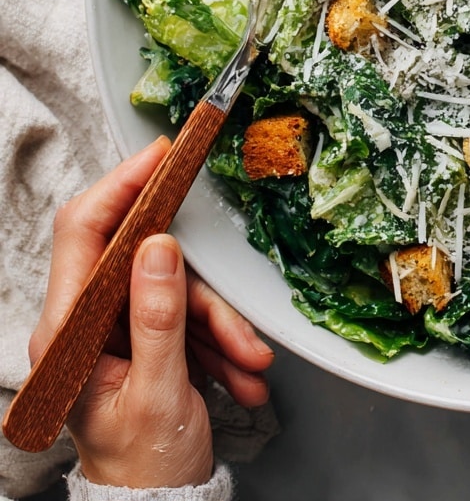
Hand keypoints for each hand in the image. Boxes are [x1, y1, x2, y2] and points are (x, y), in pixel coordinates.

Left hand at [28, 137, 274, 487]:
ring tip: (247, 364)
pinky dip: (220, 340)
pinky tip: (240, 373)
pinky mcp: (147, 339)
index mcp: (68, 333)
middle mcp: (87, 324)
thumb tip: (158, 245)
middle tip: (224, 274)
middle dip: (197, 283)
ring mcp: (118, 331)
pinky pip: (190, 316)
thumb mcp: (157, 392)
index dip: (120, 187)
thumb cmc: (143, 466)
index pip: (84, 234)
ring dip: (219, 325)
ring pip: (176, 292)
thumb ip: (158, 316)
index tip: (159, 156)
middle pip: (141, 261)